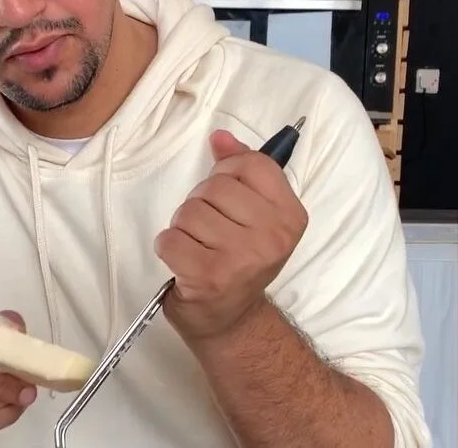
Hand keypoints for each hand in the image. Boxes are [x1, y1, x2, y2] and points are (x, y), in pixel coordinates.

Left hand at [155, 130, 307, 341]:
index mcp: (290, 215)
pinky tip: (183, 262)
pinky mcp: (209, 276)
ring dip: (182, 227)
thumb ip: (239, 171)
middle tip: (208, 231)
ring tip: (197, 247)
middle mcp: (272, 236)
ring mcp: (242, 258)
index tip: (225, 198)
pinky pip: (170, 239)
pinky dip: (168, 248)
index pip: (251, 164)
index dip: (226, 173)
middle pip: (214, 186)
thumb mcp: (252, 215)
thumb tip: (220, 137)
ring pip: (188, 212)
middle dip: (200, 203)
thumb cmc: (238, 261)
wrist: (229, 320)